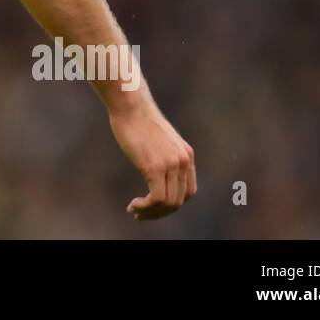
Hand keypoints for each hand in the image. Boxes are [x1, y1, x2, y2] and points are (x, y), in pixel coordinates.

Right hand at [108, 99, 195, 219]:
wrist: (130, 104)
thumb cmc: (136, 118)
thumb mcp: (157, 138)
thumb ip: (161, 152)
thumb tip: (152, 162)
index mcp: (186, 155)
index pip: (188, 191)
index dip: (172, 203)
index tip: (153, 205)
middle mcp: (183, 161)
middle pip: (179, 201)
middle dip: (160, 213)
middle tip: (140, 214)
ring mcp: (171, 164)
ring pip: (169, 203)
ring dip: (151, 213)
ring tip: (134, 211)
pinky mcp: (155, 167)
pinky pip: (157, 199)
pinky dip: (145, 207)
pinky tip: (133, 205)